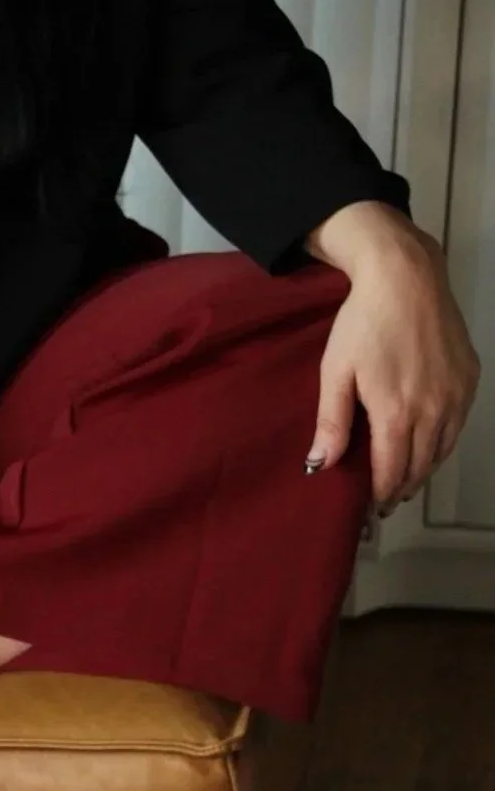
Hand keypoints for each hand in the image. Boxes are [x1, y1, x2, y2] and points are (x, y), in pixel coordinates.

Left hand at [307, 218, 480, 514]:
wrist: (406, 278)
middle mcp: (433, 412)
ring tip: (402, 477)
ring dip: (422, 468)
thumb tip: (321, 466)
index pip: (390, 473)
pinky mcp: (470, 380)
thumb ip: (331, 420)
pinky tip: (425, 441)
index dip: (379, 496)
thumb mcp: (335, 369)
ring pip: (442, 450)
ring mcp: (457, 397)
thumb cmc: (362, 322)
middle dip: (400, 487)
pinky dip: (440, 440)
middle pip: (419, 467)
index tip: (368, 512)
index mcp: (396, 413)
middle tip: (383, 500)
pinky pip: (457, 425)